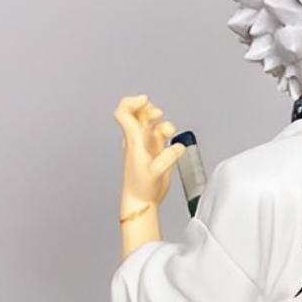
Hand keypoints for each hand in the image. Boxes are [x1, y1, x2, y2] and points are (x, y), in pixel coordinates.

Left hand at [114, 95, 182, 214]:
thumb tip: (178, 146)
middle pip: (139, 112)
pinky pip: (162, 134)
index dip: (133, 101)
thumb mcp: (154, 172)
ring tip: (168, 131)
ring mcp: (147, 144)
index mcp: (133, 139)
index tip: (145, 101)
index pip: (124, 112)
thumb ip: (167, 158)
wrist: (142, 200)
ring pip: (152, 123)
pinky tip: (173, 142)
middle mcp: (138, 138)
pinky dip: (169, 134)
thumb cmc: (141, 186)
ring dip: (162, 122)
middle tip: (157, 115)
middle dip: (150, 109)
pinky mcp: (156, 151)